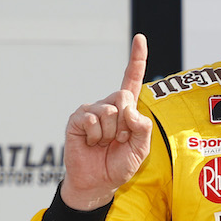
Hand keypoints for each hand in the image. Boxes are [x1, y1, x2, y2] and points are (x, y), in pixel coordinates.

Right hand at [60, 34, 153, 210]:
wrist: (97, 182)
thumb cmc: (119, 164)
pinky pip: (91, 119)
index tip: (140, 38)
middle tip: (118, 140)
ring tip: (104, 144)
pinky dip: (95, 135)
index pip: (132, 80)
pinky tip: (92, 143)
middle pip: (124, 96)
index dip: (137, 59)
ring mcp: (92, 110)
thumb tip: (128, 108)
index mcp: (127, 109)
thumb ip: (142, 128)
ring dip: (110, 133)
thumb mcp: (141, 149)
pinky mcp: (77, 119)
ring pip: (110, 111)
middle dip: (126, 123)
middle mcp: (110, 105)